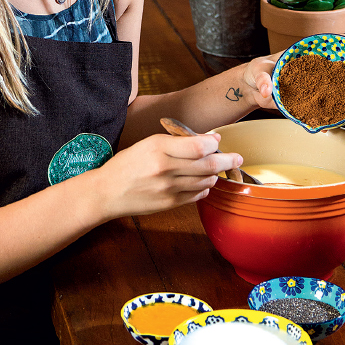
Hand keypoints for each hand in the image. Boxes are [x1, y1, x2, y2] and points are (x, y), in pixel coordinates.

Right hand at [98, 132, 242, 218]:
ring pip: (206, 181)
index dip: (213, 142)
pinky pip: (198, 195)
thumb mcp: (148, 144)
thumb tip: (209, 140)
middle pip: (209, 164)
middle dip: (228, 160)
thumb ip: (178, 141)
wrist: (107, 192)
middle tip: (237, 157)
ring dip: (215, 174)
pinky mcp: (170, 204)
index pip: (198, 145)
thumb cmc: (127, 164)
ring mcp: (169, 189)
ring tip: (216, 169)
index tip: (217, 140)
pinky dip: (205, 188)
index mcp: (158, 148)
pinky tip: (202, 182)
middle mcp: (165, 169)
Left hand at [241, 33, 344, 119]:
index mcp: (304, 55)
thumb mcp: (258, 70)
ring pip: (337, 93)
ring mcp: (312, 86)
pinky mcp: (306, 101)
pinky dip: (328, 118)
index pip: (330, 44)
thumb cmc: (257, 71)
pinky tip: (332, 127)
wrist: (250, 88)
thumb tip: (268, 90)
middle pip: (343, 71)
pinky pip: (322, 110)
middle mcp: (313, 70)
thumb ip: (264, 78)